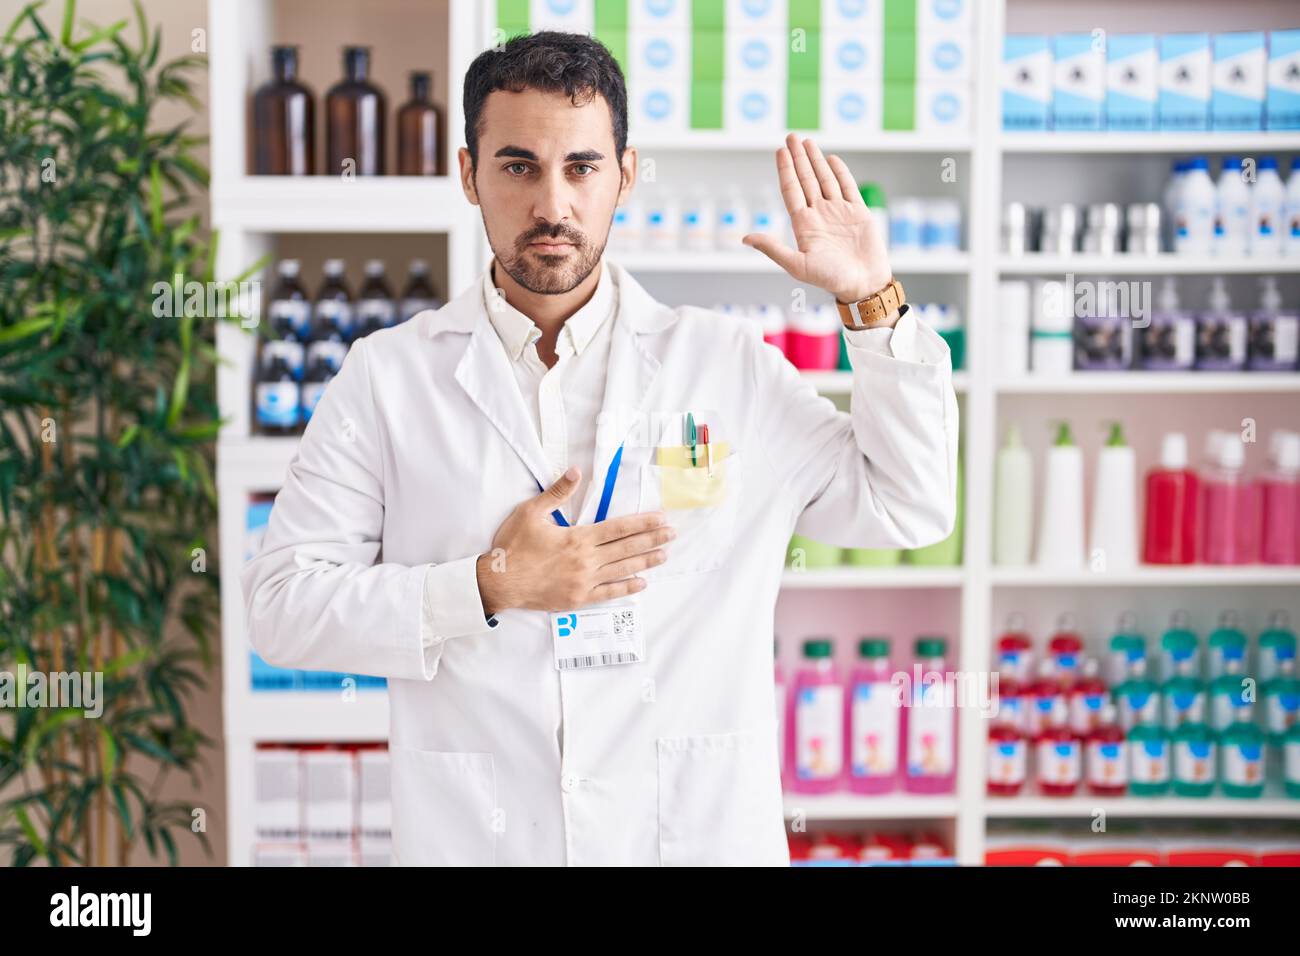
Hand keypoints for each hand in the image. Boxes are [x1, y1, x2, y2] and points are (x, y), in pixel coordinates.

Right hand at [476, 466, 675, 614]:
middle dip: (652, 539)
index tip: (660, 518)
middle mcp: (586, 560)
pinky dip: (627, 588)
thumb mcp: (531, 512)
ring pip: (623, 569)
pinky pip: (609, 593)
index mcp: (578, 538)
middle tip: (672, 534)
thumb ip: (557, 492)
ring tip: (664, 555)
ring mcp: (584, 581)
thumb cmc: (513, 546)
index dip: (642, 523)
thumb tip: (576, 472)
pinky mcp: (578, 598)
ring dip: (646, 561)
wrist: (499, 582)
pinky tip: (641, 583)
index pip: (618, 528)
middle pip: (627, 548)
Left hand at [743, 133, 891, 303]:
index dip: (785, 170)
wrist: (863, 285)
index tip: (779, 151)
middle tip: (791, 136)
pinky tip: (831, 159)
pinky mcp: (858, 213)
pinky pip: (847, 187)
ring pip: (825, 179)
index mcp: (803, 225)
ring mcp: (838, 212)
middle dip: (798, 158)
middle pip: (806, 180)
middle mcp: (819, 215)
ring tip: (807, 141)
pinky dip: (839, 172)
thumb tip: (745, 238)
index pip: (791, 190)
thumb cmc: (831, 279)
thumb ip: (773, 249)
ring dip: (816, 160)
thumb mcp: (797, 265)